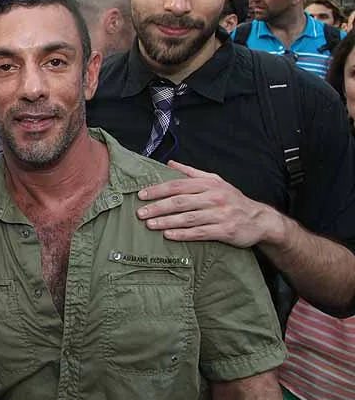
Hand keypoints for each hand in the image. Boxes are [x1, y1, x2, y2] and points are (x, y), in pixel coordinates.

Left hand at [137, 160, 282, 247]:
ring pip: (188, 218)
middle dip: (158, 207)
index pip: (178, 185)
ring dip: (167, 221)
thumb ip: (191, 172)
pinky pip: (201, 233)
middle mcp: (214, 197)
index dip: (158, 190)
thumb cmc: (232, 199)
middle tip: (140, 213)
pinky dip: (184, 234)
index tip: (141, 195)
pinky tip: (169, 236)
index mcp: (209, 184)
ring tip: (150, 225)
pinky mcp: (226, 231)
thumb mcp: (215, 181)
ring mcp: (220, 215)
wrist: (260, 220)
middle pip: (180, 202)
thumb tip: (169, 163)